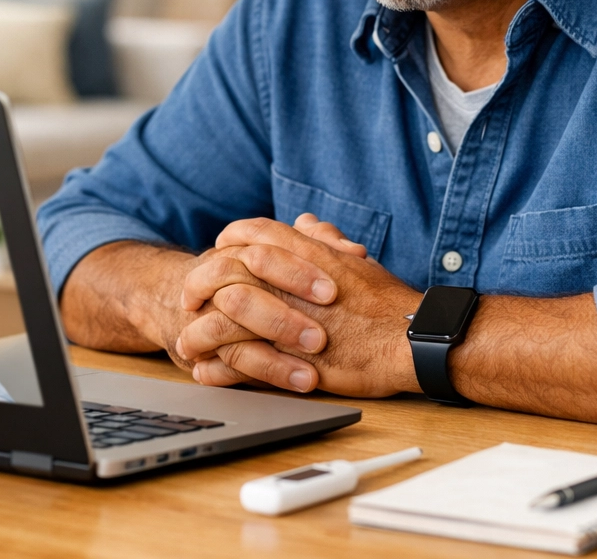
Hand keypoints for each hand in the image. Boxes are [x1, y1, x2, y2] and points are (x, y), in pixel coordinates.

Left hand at [178, 215, 422, 396]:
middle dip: (198, 284)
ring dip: (199, 331)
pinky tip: (207, 373)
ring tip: (187, 344)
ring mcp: (283, 318)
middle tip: (188, 299)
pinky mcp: (286, 357)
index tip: (215, 255)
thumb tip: (304, 223)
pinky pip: (237, 361)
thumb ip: (323, 241)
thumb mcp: (353, 261)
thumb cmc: (386, 301)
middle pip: (223, 270)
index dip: (225, 243)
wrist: (408, 338)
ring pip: (221, 317)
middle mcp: (286, 279)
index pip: (247, 233)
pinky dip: (217, 368)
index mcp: (302, 251)